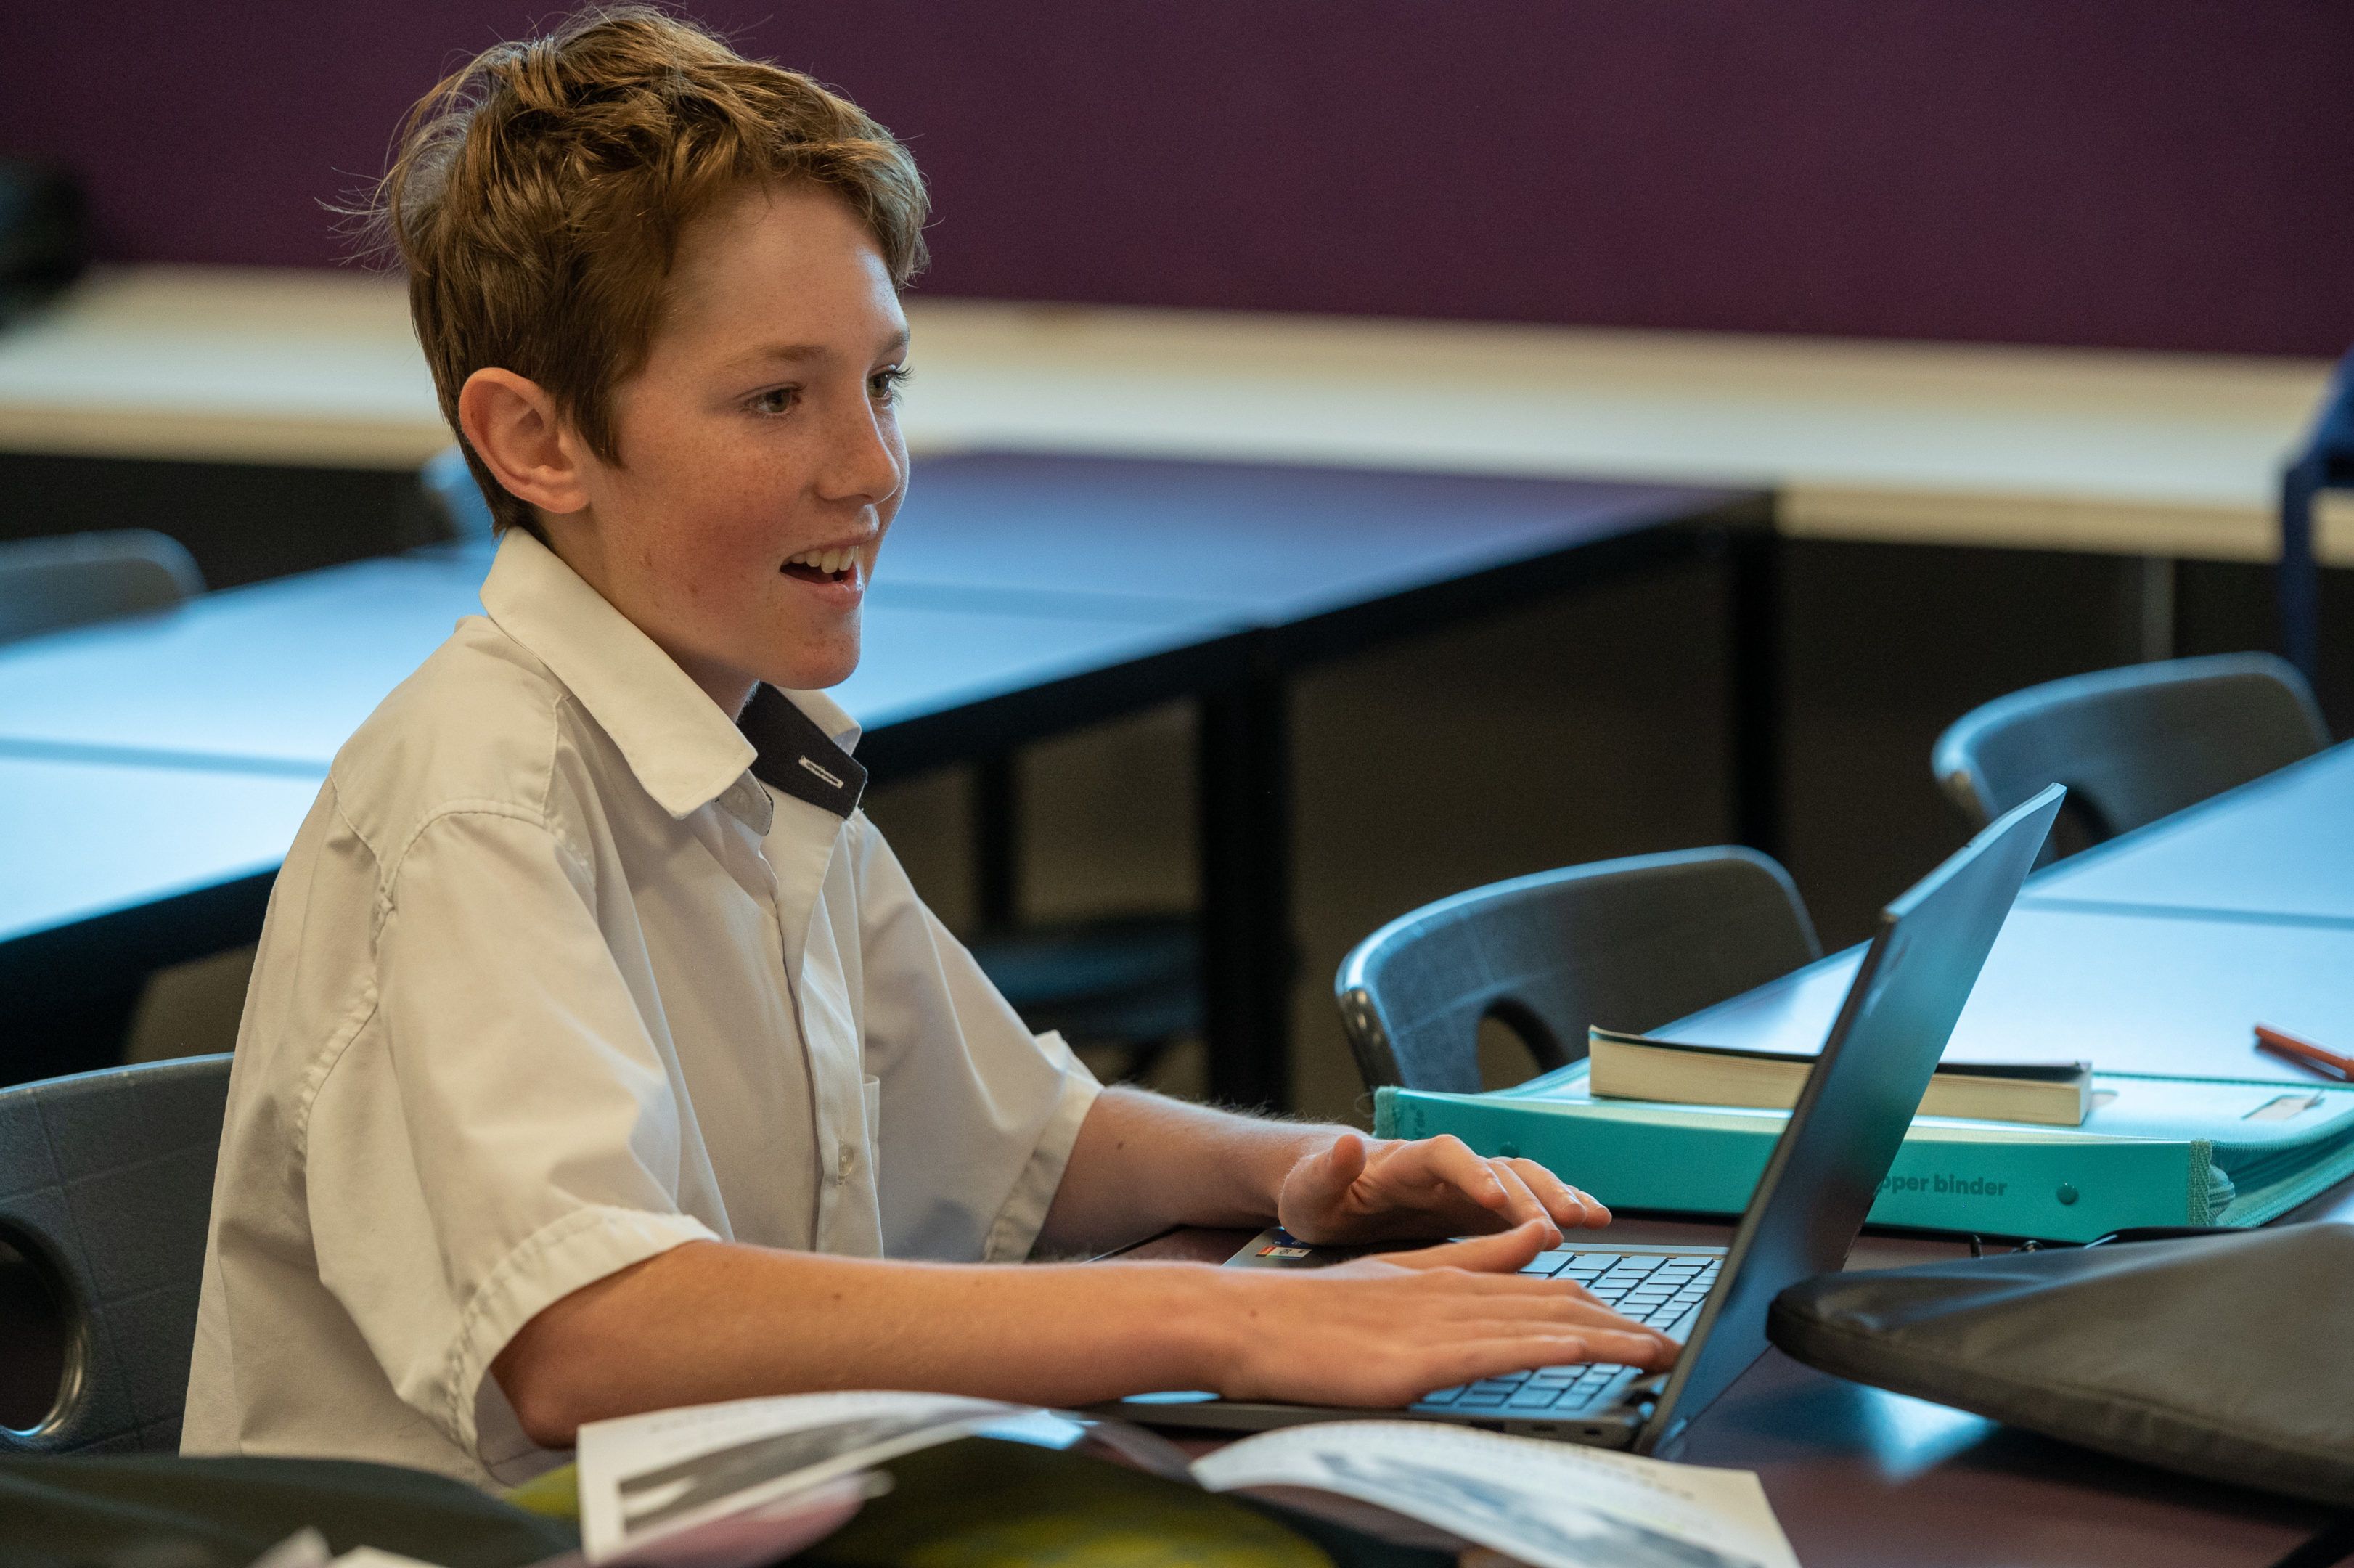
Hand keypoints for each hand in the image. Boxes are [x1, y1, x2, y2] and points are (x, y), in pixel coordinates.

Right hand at [1208, 1221, 1677, 1406]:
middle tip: (1670, 1344)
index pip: (1538, 1285)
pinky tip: (1586, 1350)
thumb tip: (1530, 1240)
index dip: (1595, 1303)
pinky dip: (1550, 1348)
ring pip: (1539, 1323)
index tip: (1637, 1322)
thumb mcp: (1392, 1279)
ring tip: (1657, 1353)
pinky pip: (1499, 1349)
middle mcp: (1451, 1292)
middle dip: (1619, 1324)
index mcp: (1445, 1276)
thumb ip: (1464, 1258)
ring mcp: (1435, 1323)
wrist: (1244, 1320)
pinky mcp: (1417, 1358)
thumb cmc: (1308, 1313)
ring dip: (1606, 1338)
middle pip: (1554, 1302)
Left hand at [1276, 1130, 1609, 1247]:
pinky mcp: (1478, 1208)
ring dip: (1555, 1196)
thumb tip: (1344, 1142)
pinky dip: (1560, 1206)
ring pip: (1520, 1180)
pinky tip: (1595, 1221)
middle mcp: (1443, 1168)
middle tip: (1561, 1223)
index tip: (1492, 1199)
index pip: (1442, 1156)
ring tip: (1590, 1219)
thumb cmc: (1317, 1196)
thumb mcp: (1309, 1192)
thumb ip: (1327, 1172)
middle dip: (1529, 1193)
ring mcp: (1465, 1186)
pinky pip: (1527, 1203)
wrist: (1329, 1196)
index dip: (1470, 1173)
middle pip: (1494, 1167)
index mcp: (1401, 1162)